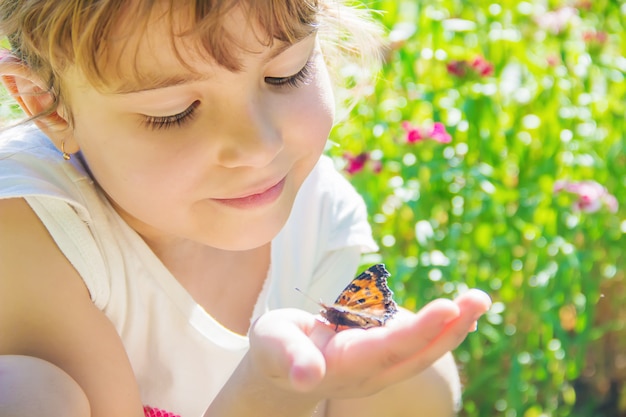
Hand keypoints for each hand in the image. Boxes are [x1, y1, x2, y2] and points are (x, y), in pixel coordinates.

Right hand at [248, 289, 490, 397]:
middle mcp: (370, 372)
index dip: (420, 329)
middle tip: (479, 300)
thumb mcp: (272, 346)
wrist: (281, 371)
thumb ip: (290, 357)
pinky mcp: (382, 358)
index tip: (449, 308)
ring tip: (479, 301)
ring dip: (453, 328)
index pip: (389, 347)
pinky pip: (417, 347)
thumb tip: (308, 375)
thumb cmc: (275, 350)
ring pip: (423, 353)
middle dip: (450, 328)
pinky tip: (459, 313)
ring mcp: (379, 369)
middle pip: (417, 354)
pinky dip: (441, 329)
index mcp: (345, 364)